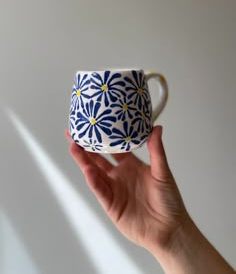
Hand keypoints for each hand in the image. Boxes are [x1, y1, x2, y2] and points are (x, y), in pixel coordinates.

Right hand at [65, 126, 188, 254]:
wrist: (169, 229)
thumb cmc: (169, 200)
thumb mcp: (163, 172)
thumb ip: (156, 150)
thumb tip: (156, 128)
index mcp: (131, 165)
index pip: (114, 149)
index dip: (104, 139)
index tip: (95, 127)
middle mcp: (120, 176)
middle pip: (99, 159)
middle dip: (86, 148)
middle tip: (74, 135)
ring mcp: (114, 190)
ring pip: (95, 173)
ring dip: (85, 162)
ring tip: (75, 148)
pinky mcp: (111, 205)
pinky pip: (100, 190)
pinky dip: (94, 181)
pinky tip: (88, 171)